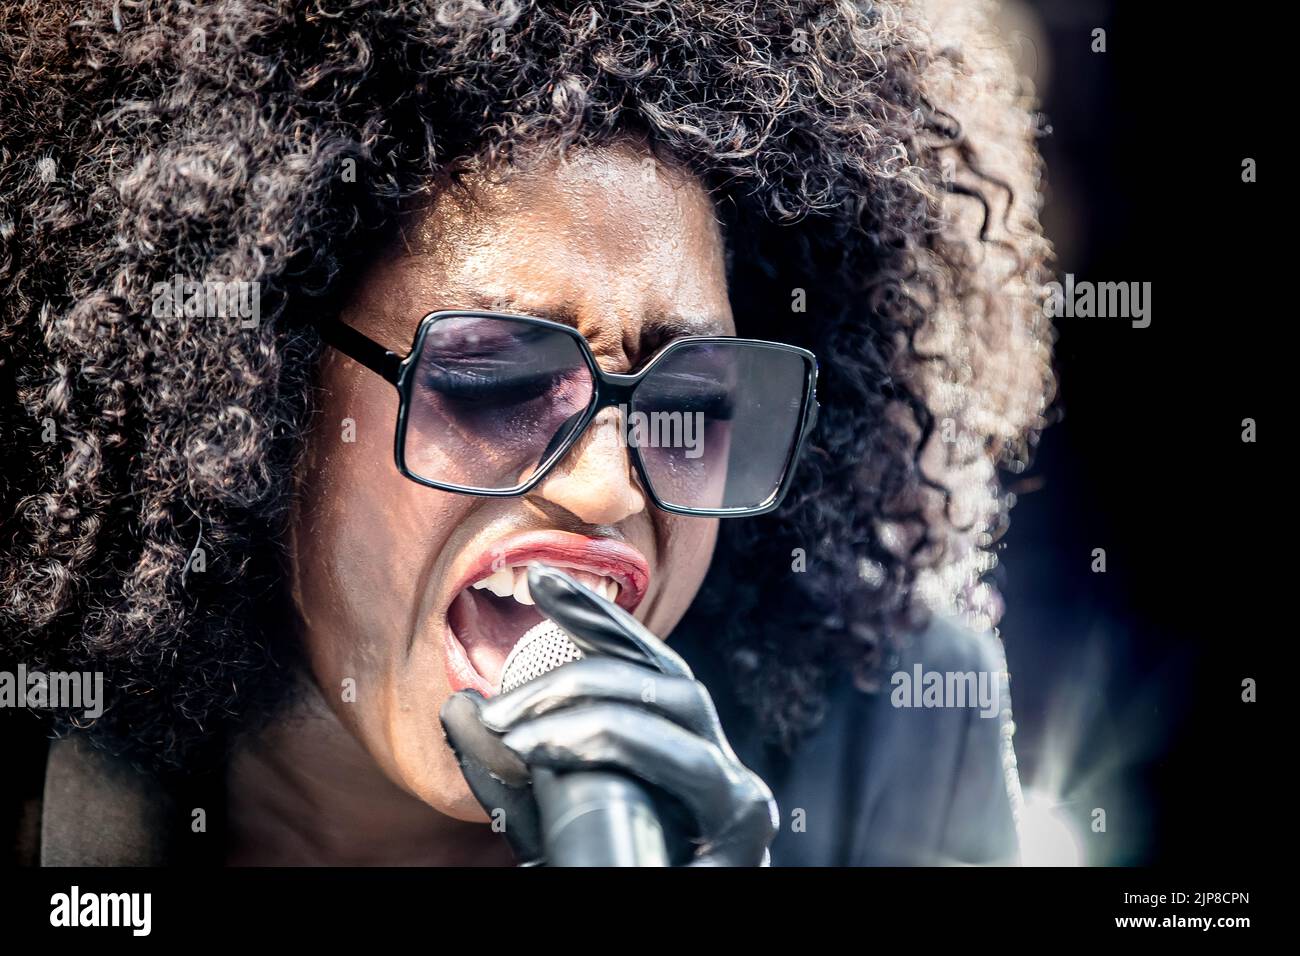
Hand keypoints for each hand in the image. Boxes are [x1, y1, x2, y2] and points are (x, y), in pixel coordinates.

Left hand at [439, 564, 778, 865]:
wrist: (643, 930)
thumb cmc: (605, 876)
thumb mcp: (545, 822)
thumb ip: (507, 770)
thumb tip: (457, 707)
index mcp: (677, 746)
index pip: (643, 661)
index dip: (597, 613)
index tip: (541, 578)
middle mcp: (715, 756)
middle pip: (660, 674)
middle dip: (575, 667)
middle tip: (500, 701)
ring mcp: (735, 787)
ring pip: (677, 703)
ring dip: (589, 701)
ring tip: (519, 726)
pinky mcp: (743, 822)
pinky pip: (689, 762)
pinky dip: (623, 741)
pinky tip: (562, 744)